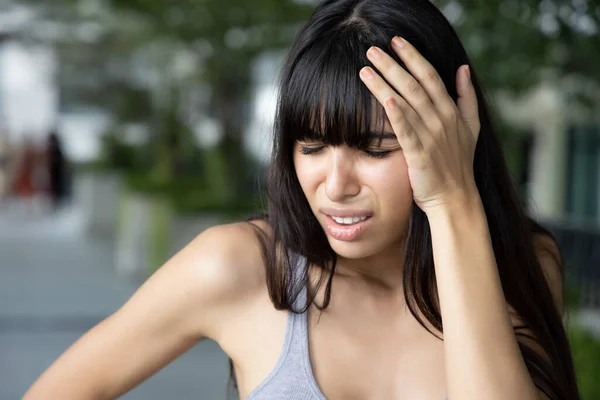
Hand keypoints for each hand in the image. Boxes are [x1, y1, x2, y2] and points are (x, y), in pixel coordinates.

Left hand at [359, 36, 480, 215]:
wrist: (455, 199)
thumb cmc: (458, 165)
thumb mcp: (471, 128)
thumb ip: (467, 97)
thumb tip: (463, 68)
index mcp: (451, 111)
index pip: (430, 76)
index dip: (413, 57)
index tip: (396, 41)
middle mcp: (441, 120)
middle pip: (414, 84)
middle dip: (392, 64)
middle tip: (372, 49)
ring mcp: (431, 136)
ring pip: (406, 102)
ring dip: (384, 83)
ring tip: (365, 68)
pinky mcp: (419, 154)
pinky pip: (406, 129)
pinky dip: (395, 113)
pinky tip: (383, 98)